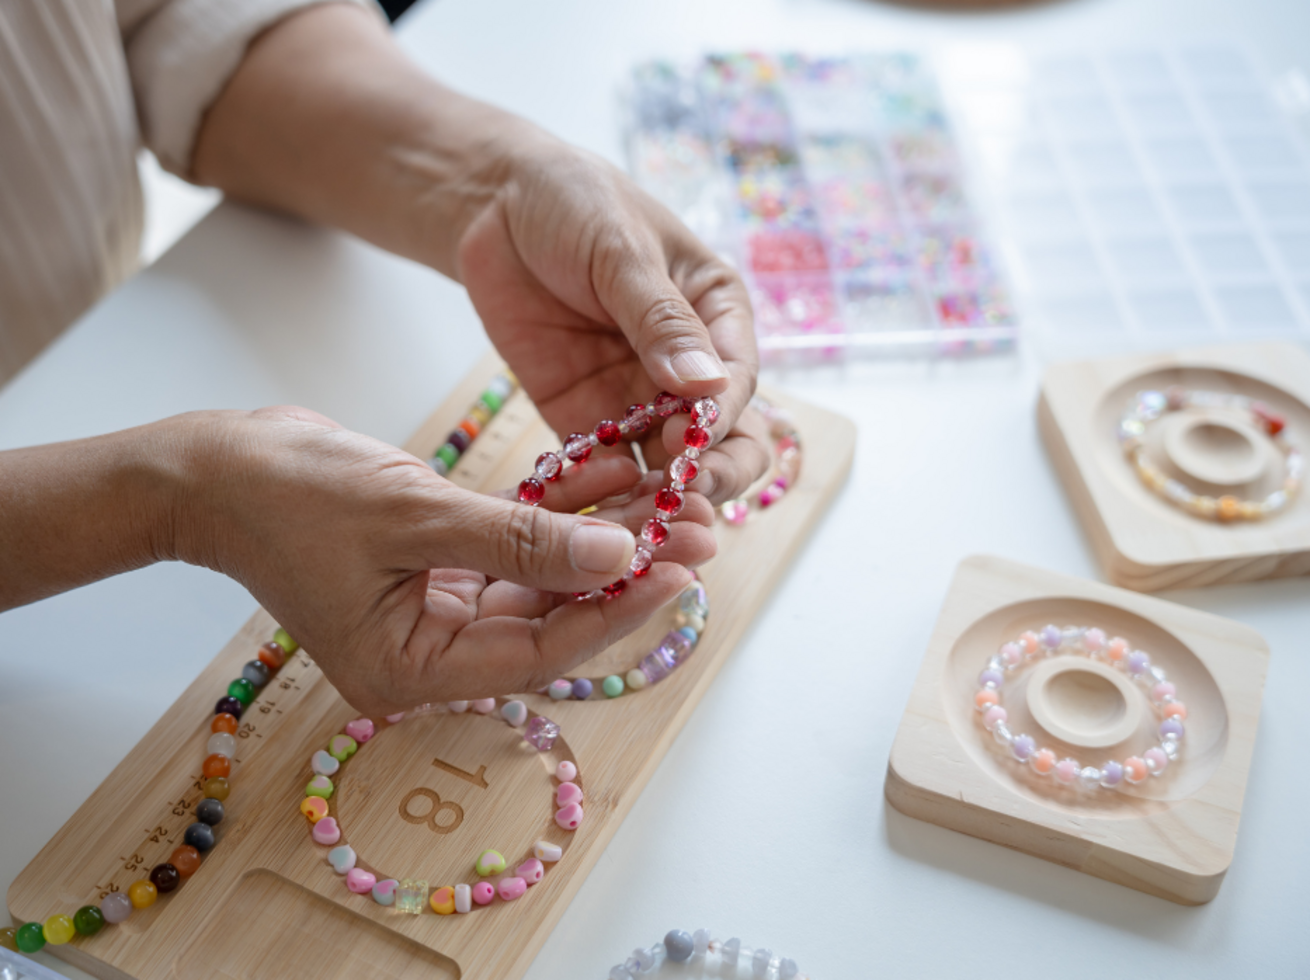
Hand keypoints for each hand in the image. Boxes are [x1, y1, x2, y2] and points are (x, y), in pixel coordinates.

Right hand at [171, 407, 716, 713]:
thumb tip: (618, 559)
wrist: (215, 468)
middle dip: (625, 567)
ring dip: (601, 533)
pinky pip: (516, 543)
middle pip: (552, 615)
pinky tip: (611, 472)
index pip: (540, 650)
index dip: (616, 611)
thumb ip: (519, 541)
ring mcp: (436, 607)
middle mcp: (432, 650)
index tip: (681, 569)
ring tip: (671, 493)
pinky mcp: (440, 563)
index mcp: (414, 669)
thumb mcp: (414, 516)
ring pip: (543, 577)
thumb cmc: (291, 497)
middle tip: (697, 524)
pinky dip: (557, 510)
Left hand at [457, 138, 769, 503]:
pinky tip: (589, 514)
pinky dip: (602, 494)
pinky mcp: (586, 416)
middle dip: (708, 472)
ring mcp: (637, 396)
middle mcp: (686, 366)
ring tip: (639, 524)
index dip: (722, 418)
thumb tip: (709, 388)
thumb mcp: (621, 250)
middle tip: (676, 494)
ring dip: (657, 496)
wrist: (493, 203)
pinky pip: (604, 468)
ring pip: (665, 464)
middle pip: (720, 439)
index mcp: (717, 315)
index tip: (696, 441)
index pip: (737, 381)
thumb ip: (661, 320)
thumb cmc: (574, 202)